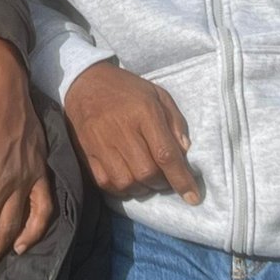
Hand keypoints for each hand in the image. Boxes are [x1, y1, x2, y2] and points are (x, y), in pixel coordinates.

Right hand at [62, 61, 200, 204]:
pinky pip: (105, 182)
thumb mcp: (158, 95)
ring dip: (142, 188)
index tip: (193, 197)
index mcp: (144, 112)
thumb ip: (175, 122)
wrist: (85, 82)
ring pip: (126, 182)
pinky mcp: (86, 151)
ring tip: (147, 180)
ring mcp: (101, 142)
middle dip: (161, 184)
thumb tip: (185, 152)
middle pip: (147, 172)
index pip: (166, 154)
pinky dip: (121, 189)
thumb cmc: (126, 89)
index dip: (181, 179)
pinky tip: (128, 180)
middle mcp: (122, 129)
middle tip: (165, 179)